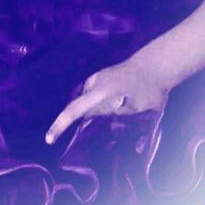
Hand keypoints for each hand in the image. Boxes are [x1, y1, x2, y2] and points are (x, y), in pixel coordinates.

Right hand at [45, 58, 167, 143]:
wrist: (156, 65)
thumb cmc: (148, 89)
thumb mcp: (135, 109)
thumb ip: (114, 116)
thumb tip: (97, 124)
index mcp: (99, 92)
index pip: (73, 111)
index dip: (59, 125)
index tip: (48, 139)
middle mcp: (93, 83)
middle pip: (76, 106)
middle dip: (72, 123)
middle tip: (72, 140)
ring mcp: (97, 77)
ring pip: (85, 100)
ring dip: (86, 114)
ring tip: (90, 130)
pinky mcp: (103, 76)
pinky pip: (91, 94)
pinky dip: (92, 106)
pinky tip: (102, 114)